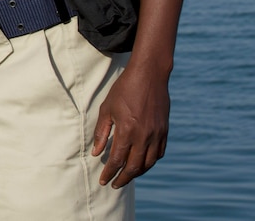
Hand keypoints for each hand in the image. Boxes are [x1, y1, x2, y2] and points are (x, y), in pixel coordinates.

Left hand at [92, 60, 170, 187]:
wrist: (149, 76)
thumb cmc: (124, 90)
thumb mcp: (107, 109)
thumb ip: (102, 132)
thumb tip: (97, 153)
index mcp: (128, 131)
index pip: (117, 160)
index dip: (109, 173)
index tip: (103, 181)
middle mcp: (144, 136)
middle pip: (134, 167)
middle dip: (123, 178)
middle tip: (114, 184)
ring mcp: (157, 135)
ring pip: (148, 163)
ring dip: (137, 173)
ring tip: (127, 176)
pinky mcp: (165, 131)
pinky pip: (159, 154)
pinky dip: (150, 162)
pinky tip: (142, 163)